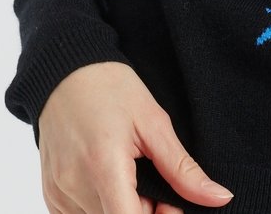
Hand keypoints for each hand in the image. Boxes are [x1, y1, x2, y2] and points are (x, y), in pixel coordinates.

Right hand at [37, 61, 233, 213]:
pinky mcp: (51, 196)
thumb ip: (183, 168)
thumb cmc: (110, 89)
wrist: (65, 70)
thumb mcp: (154, 122)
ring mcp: (59, 194)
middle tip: (156, 183)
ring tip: (132, 176)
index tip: (171, 204)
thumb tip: (219, 198)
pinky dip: (103, 207)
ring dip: (124, 210)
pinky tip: (112, 180)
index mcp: (103, 167)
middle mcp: (74, 188)